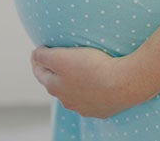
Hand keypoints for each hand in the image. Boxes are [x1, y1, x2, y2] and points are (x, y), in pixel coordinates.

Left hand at [31, 46, 156, 118]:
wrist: (124, 83)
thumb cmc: (93, 68)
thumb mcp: (61, 57)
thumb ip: (43, 56)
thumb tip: (35, 55)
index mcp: (54, 87)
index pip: (39, 72)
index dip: (37, 59)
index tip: (38, 50)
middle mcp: (67, 101)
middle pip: (56, 85)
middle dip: (54, 72)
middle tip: (57, 59)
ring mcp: (85, 108)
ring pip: (74, 93)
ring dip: (73, 83)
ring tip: (78, 71)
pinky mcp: (102, 110)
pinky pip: (93, 99)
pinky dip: (91, 90)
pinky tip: (97, 83)